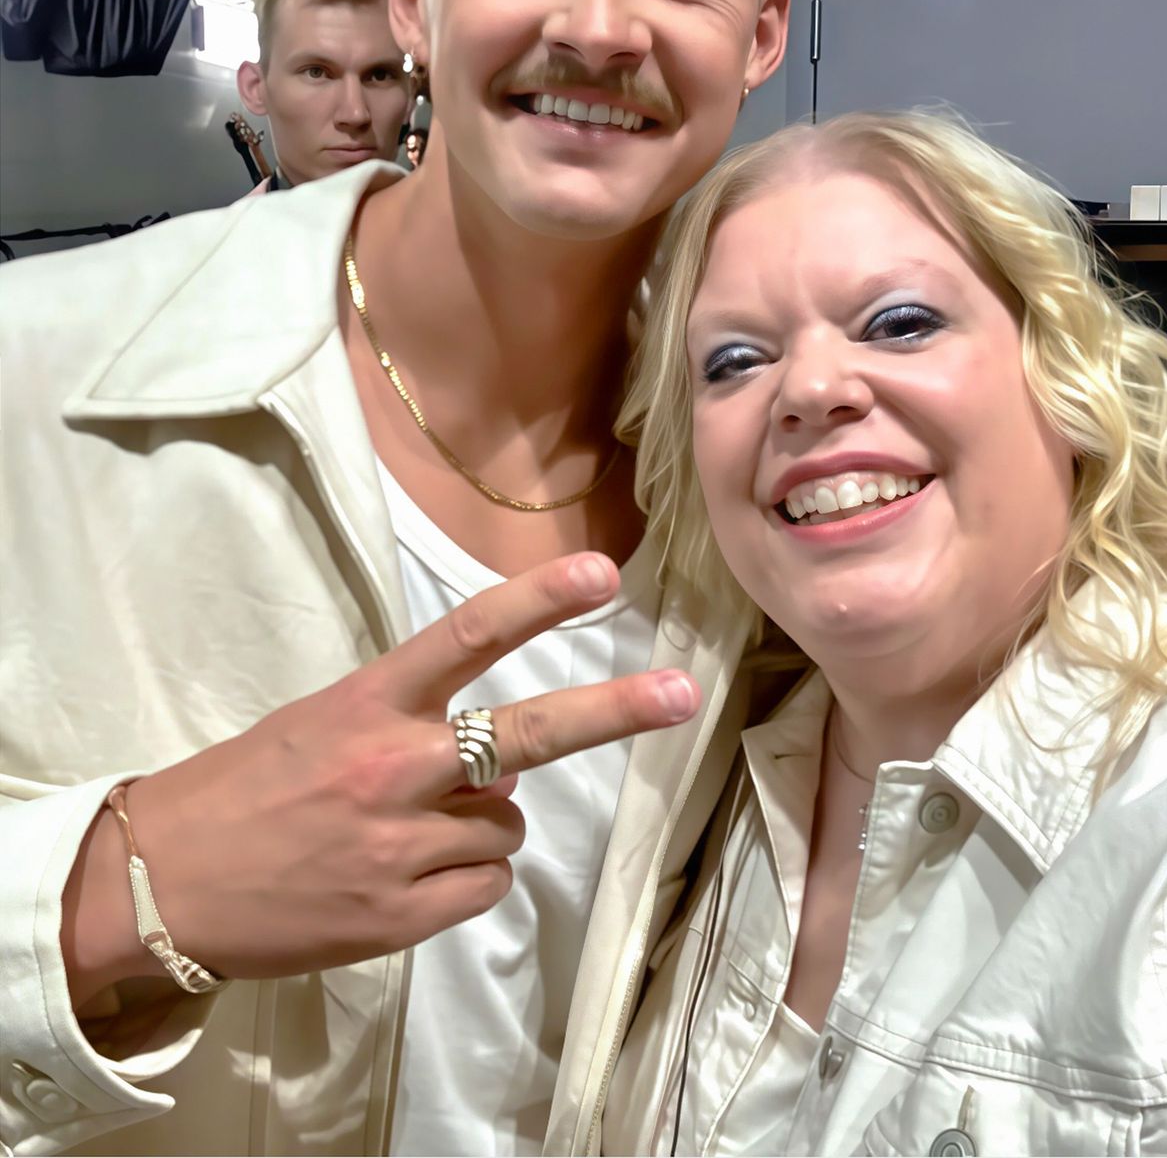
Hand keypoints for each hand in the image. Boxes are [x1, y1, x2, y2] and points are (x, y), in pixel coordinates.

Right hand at [62, 553, 698, 1002]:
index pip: (464, 636)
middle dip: (612, 711)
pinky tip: (408, 879)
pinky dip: (467, 879)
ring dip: (482, 826)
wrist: (161, 883)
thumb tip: (496, 765)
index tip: (600, 574)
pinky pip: (485, 885)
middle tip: (680, 692)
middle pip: (526, 735)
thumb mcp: (320, 724)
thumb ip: (409, 727)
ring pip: (508, 826)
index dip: (537, 600)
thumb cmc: (244, 789)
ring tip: (408, 834)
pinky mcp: (401, 918)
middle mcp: (392, 768)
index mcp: (366, 704)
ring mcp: (399, 846)